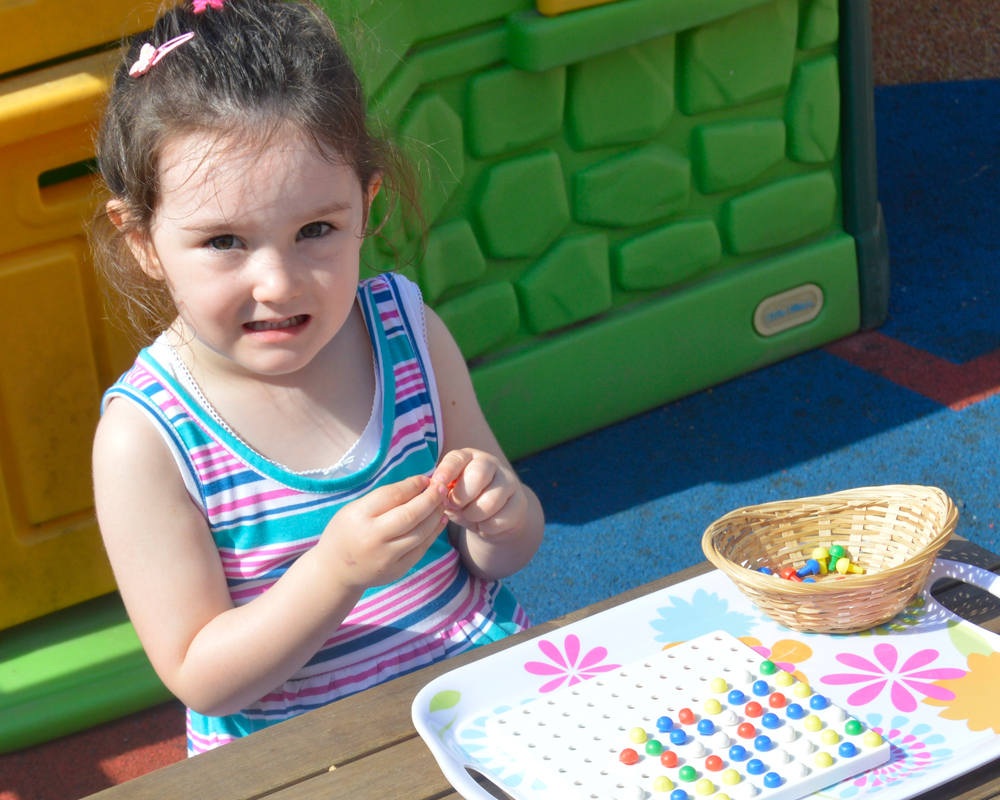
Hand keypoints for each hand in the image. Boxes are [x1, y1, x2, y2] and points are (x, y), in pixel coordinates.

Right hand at [317, 474, 448, 591]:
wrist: (335, 572)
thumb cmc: (346, 532)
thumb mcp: (353, 509)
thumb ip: (382, 499)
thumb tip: (418, 484)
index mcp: (359, 517)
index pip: (393, 495)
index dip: (413, 485)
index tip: (425, 479)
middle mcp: (373, 537)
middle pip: (410, 514)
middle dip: (431, 498)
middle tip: (441, 487)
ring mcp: (386, 556)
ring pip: (421, 532)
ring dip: (436, 514)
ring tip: (443, 502)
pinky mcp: (397, 569)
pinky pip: (421, 548)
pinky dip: (434, 532)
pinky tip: (440, 520)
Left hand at [432, 449, 527, 538]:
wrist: (490, 521)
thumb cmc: (464, 503)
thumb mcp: (449, 496)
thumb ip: (442, 494)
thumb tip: (439, 494)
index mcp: (469, 458)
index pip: (457, 459)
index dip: (446, 471)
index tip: (438, 483)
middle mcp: (491, 463)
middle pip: (478, 474)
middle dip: (462, 496)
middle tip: (456, 506)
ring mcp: (509, 481)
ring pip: (490, 501)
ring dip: (474, 515)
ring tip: (471, 516)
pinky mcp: (520, 501)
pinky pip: (500, 519)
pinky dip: (487, 528)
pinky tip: (485, 525)